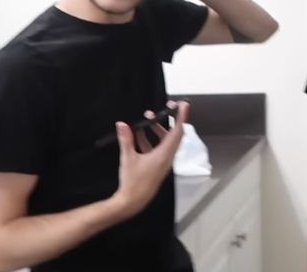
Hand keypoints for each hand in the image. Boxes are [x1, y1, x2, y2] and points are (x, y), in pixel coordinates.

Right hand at [111, 101, 189, 218]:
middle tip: (166, 106)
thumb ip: (126, 140)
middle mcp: (167, 157)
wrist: (132, 202)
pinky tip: (138, 134)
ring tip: (147, 117)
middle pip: (174, 134)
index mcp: (164, 154)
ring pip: (165, 140)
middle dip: (170, 119)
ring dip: (158, 129)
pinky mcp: (157, 165)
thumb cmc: (132, 181)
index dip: (181, 117)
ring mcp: (163, 162)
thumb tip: (122, 124)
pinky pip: (158, 148)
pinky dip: (151, 139)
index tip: (184, 105)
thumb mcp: (128, 158)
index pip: (177, 132)